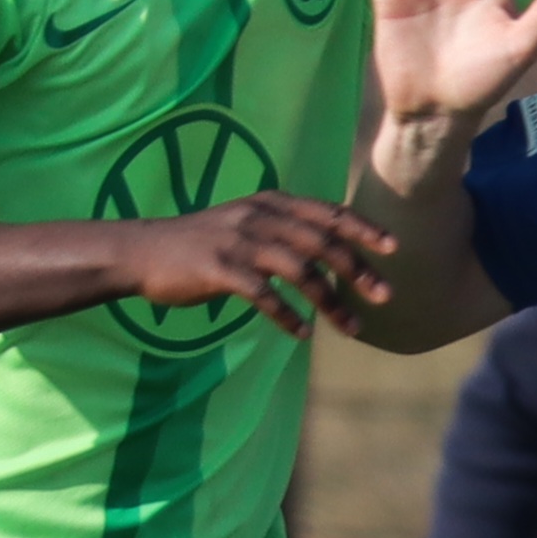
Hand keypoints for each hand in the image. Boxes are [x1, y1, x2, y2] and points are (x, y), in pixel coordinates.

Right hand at [111, 190, 396, 339]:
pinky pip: (265, 295)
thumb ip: (283, 232)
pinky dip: (288, 316)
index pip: (328, 212)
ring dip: (331, 302)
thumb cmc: (199, 244)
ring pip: (300, 271)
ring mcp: (239, 242)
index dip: (363, 228)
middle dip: (358, 270)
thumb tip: (328, 255)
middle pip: (322, 242)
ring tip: (352, 329)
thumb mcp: (245, 224)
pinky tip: (302, 334)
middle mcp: (260, 217)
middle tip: (385, 297)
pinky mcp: (220, 269)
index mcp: (270, 203)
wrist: (142, 252)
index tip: (394, 247)